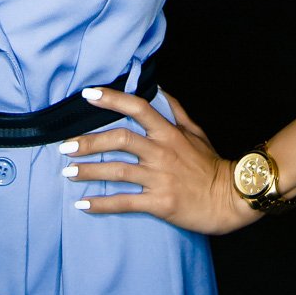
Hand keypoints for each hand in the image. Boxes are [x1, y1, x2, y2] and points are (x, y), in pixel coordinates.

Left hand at [58, 85, 263, 235]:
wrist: (230, 199)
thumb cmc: (211, 165)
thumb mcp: (196, 132)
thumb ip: (176, 111)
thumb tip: (160, 89)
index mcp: (168, 133)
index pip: (137, 108)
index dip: (112, 99)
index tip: (88, 94)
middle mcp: (161, 153)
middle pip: (119, 140)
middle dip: (89, 142)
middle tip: (65, 146)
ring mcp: (159, 178)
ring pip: (117, 171)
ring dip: (89, 171)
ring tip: (68, 172)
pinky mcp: (159, 202)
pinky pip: (124, 202)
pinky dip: (101, 204)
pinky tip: (83, 205)